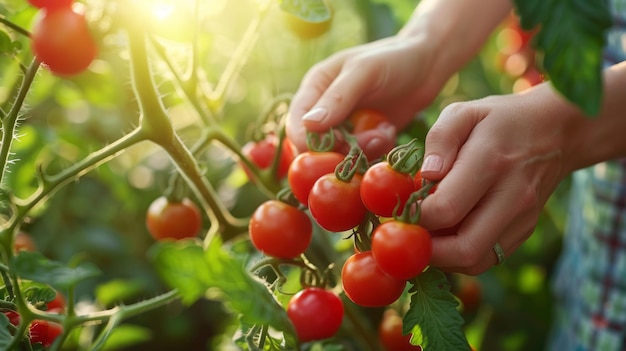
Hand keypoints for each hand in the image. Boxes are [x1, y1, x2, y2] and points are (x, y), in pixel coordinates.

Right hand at [286, 35, 441, 157]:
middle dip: (342, 149)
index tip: (336, 146)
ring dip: (363, 150)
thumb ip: (337, 98)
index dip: (310, 141)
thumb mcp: (365, 72)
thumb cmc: (394, 59)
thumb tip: (308, 125)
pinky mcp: (364, 138)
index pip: (297, 123)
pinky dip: (377, 150)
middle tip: (370, 139)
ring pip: (340, 154)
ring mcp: (345, 125)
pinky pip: (362, 156)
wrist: (428, 64)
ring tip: (384, 132)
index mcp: (314, 88)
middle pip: (316, 145)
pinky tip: (389, 131)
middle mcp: (324, 109)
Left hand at [418, 83, 577, 274]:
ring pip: (475, 262)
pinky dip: (459, 256)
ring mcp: (522, 219)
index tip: (399, 209)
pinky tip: (445, 235)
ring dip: (442, 257)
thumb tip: (426, 175)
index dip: (414, 217)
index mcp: (491, 162)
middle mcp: (512, 196)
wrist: (556, 131)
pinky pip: (486, 259)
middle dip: (425, 249)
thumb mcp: (464, 112)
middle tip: (406, 233)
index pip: (446, 209)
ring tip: (425, 234)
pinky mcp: (524, 232)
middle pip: (464, 248)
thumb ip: (440, 139)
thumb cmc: (499, 120)